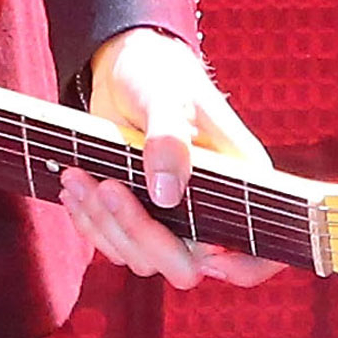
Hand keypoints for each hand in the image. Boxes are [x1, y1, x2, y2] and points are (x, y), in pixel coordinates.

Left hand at [55, 27, 282, 288]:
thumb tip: (166, 196)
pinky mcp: (140, 220)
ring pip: (144, 258)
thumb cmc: (158, 75)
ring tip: (77, 175)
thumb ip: (169, 140)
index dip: (245, 266)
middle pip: (187, 264)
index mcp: (241, 180)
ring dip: (105, 223)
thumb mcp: (165, 96)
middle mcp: (212, 211)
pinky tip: (74, 188)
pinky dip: (90, 223)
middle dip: (141, 232)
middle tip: (106, 184)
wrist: (124, 71)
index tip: (208, 256)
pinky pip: (115, 246)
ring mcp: (175, 221)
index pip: (263, 246)